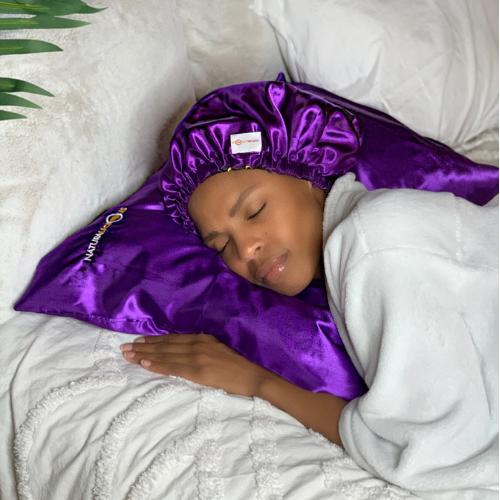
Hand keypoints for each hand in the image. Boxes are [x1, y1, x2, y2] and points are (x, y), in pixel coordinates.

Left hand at [121, 333, 270, 397]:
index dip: (155, 340)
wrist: (256, 375)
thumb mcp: (222, 349)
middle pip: (165, 345)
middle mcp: (198, 344)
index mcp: (204, 338)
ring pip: (165, 354)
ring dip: (145, 355)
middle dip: (144, 346)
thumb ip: (205, 347)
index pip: (173, 338)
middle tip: (124, 348)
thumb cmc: (242, 364)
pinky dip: (158, 365)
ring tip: (128, 355)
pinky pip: (174, 367)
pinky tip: (144, 364)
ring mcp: (198, 356)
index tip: (139, 340)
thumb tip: (189, 350)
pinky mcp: (199, 371)